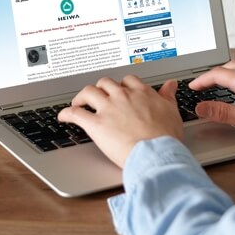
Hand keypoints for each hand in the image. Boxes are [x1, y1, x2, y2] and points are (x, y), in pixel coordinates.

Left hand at [57, 76, 182, 167]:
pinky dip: (67, 113)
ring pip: (89, 92)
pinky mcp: (96, 124)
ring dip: (82, 96)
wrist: (156, 153)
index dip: (121, 85)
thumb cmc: (165, 137)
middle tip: (98, 96)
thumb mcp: (172, 111)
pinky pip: (76, 113)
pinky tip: (63, 116)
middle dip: (100, 88)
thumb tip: (170, 85)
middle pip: (105, 83)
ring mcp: (108, 109)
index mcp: (141, 93)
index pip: (127, 80)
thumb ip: (167, 96)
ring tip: (79, 102)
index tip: (119, 91)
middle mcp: (122, 96)